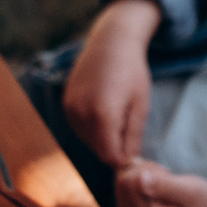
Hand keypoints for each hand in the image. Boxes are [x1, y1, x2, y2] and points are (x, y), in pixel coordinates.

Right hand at [62, 0, 158, 164]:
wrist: (111, 40)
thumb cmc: (132, 71)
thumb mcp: (141, 106)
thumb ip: (133, 138)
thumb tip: (130, 165)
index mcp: (102, 115)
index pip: (110, 158)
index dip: (125, 160)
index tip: (136, 151)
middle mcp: (81, 113)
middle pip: (98, 150)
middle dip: (115, 147)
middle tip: (129, 127)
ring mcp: (70, 107)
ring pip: (88, 140)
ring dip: (103, 137)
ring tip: (117, 113)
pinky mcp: (66, 103)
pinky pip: (79, 127)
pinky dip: (92, 127)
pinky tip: (104, 107)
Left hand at [114, 162, 206, 206]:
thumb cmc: (202, 204)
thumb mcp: (191, 193)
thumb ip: (165, 187)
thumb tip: (140, 179)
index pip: (129, 184)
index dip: (147, 170)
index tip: (167, 174)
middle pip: (122, 179)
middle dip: (143, 169)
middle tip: (166, 174)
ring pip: (121, 176)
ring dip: (141, 169)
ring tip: (162, 177)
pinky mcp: (128, 206)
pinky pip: (122, 178)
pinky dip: (137, 171)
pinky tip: (154, 178)